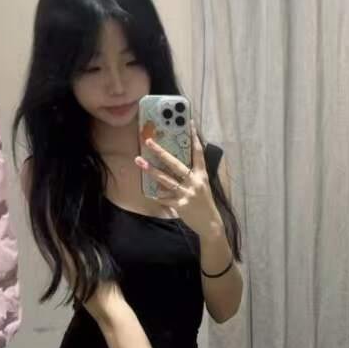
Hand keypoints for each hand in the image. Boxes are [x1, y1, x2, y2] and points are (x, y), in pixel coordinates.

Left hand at [136, 122, 218, 236]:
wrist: (210, 223)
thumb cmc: (204, 202)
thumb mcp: (202, 185)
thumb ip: (191, 174)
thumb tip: (174, 163)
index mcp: (201, 175)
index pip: (198, 153)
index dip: (194, 138)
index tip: (189, 124)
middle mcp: (195, 181)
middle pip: (175, 164)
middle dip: (160, 152)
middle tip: (149, 141)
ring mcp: (187, 193)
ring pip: (166, 179)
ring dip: (151, 170)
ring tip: (139, 161)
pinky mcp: (180, 205)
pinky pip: (164, 198)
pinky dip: (156, 195)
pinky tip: (148, 193)